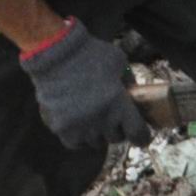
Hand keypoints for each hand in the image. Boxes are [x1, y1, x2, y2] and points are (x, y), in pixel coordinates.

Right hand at [18, 20, 151, 151]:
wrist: (54, 52)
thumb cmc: (89, 53)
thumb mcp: (118, 62)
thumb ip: (128, 82)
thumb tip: (134, 97)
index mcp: (119, 104)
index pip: (138, 135)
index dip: (141, 136)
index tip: (140, 133)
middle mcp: (102, 120)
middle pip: (116, 138)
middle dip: (116, 128)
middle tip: (110, 115)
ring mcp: (80, 127)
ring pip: (95, 142)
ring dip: (97, 133)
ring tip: (91, 117)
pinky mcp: (61, 128)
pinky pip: (75, 143)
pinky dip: (78, 136)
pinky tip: (77, 123)